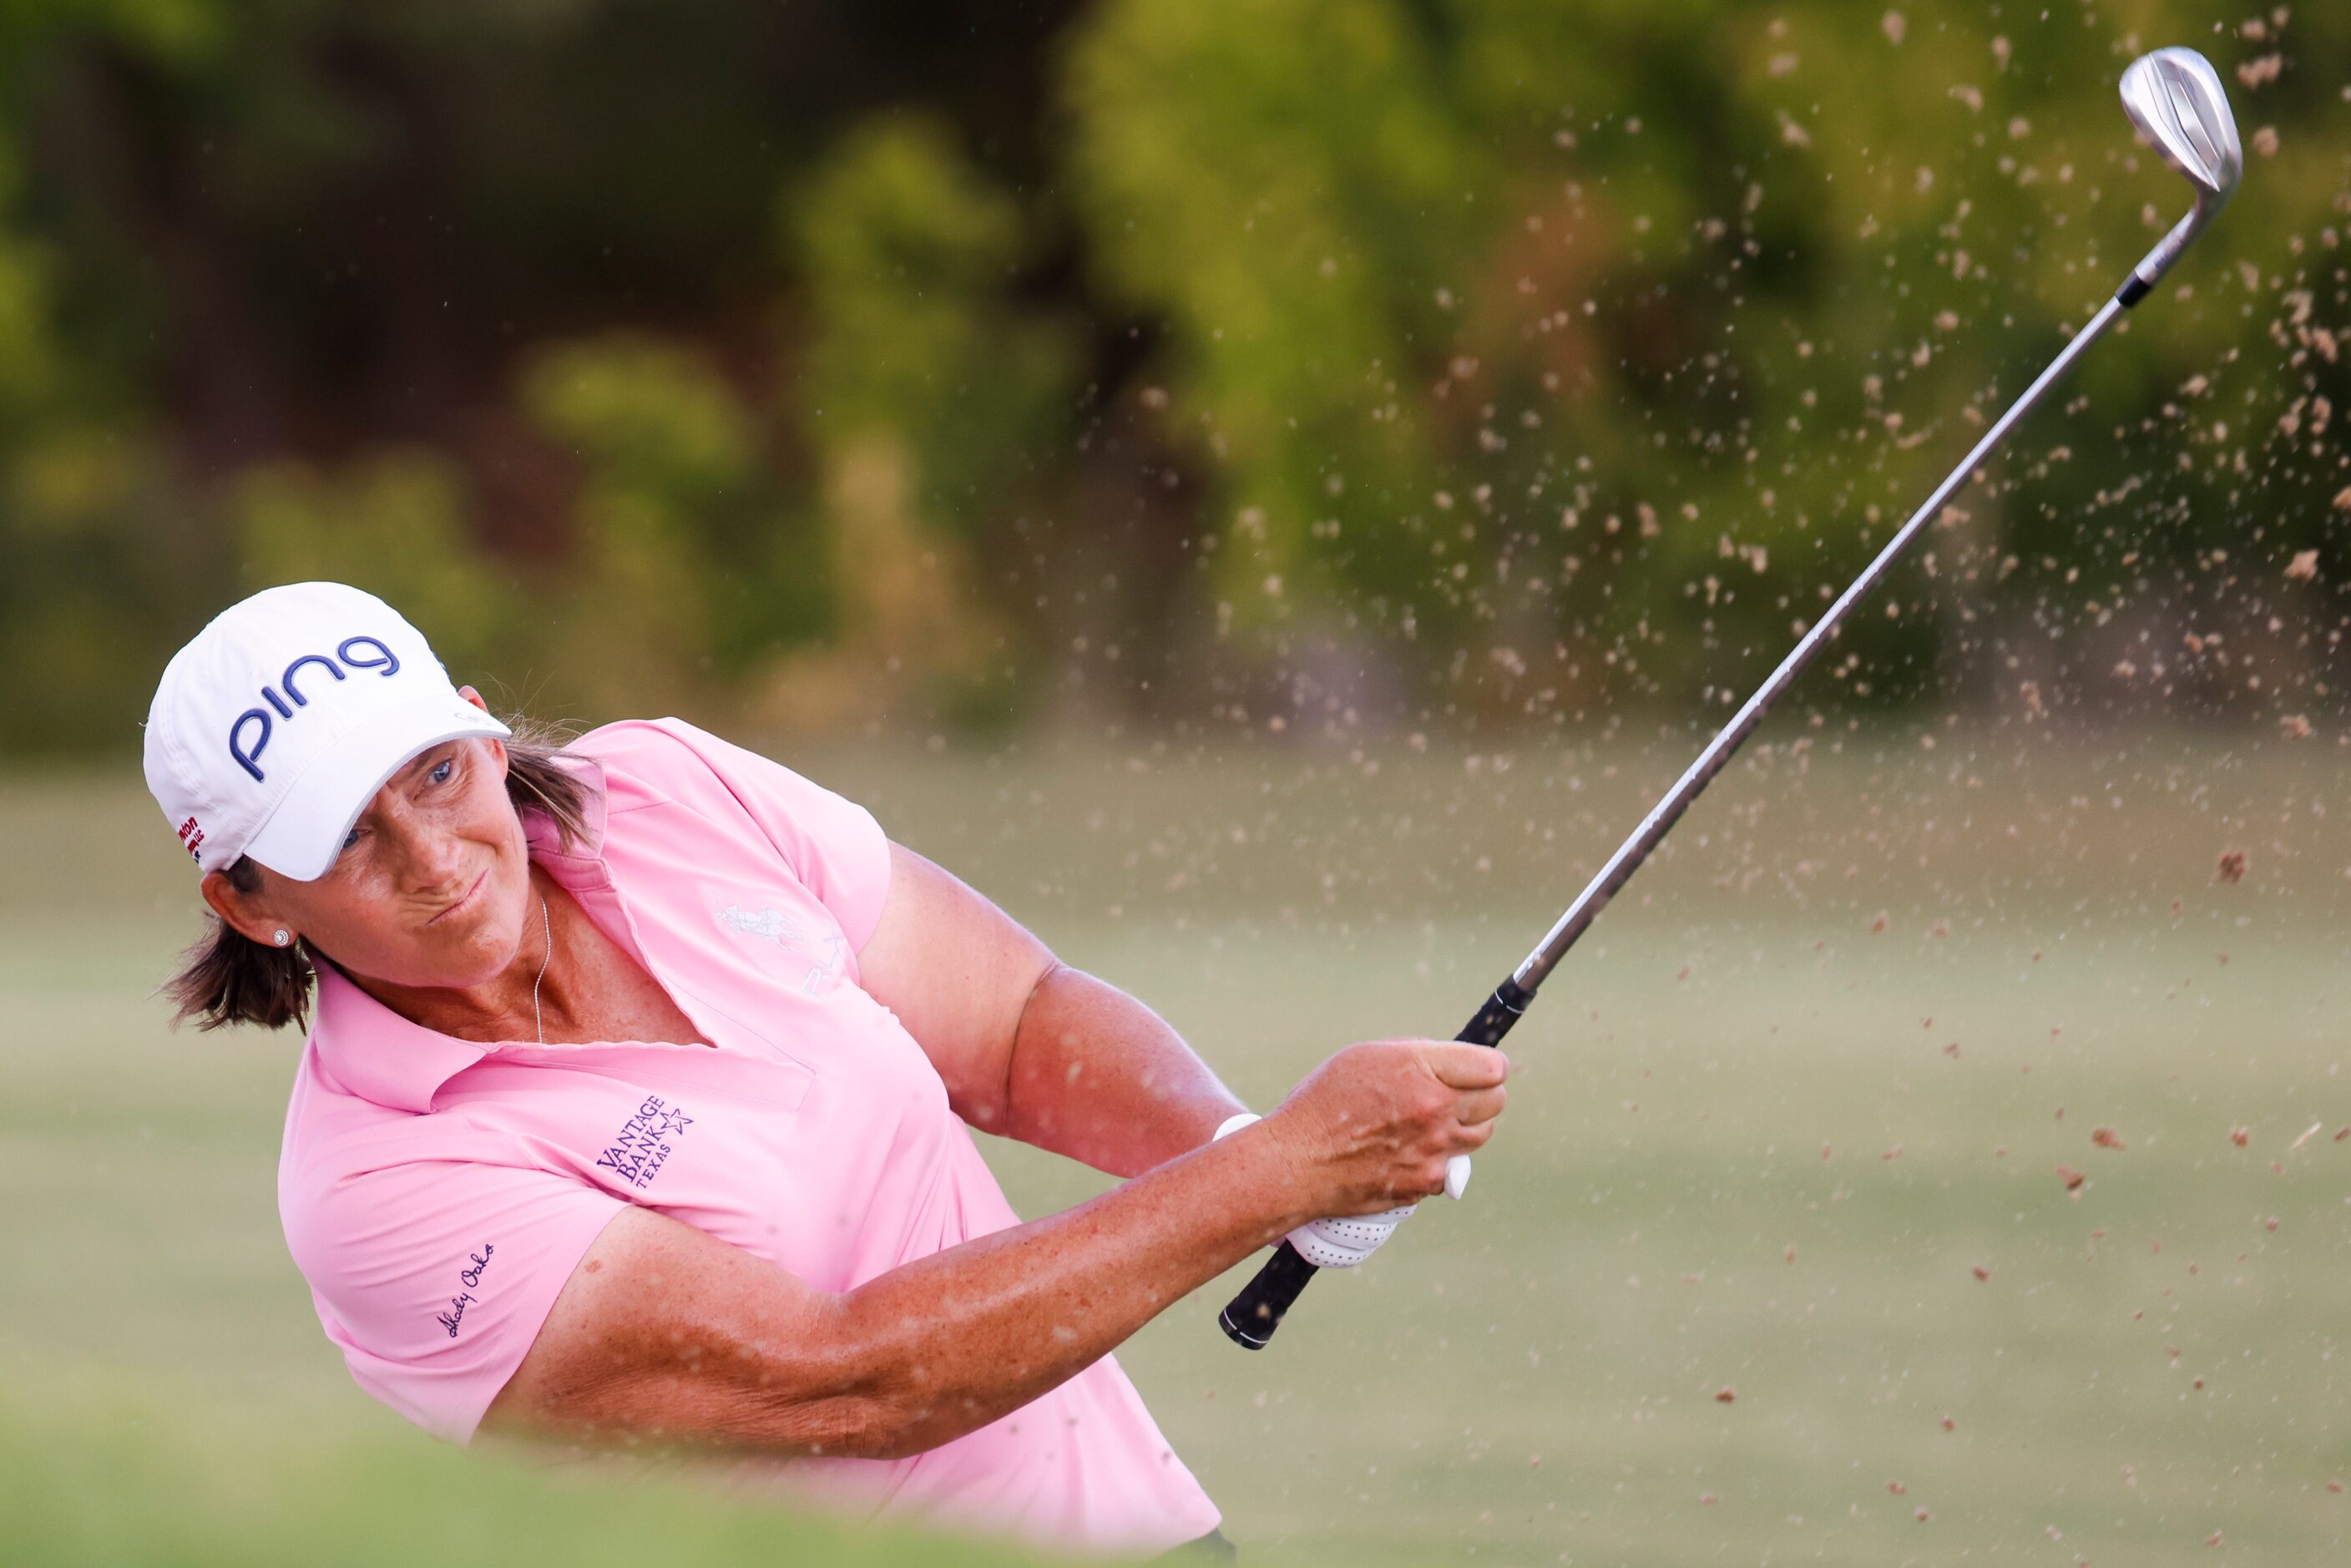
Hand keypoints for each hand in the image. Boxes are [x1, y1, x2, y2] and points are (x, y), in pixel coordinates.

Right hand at [1261, 1040, 1508, 1220]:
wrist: (1298, 1162)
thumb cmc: (1324, 1103)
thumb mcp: (1367, 1056)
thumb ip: (1419, 1057)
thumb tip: (1454, 1062)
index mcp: (1421, 1071)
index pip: (1493, 1068)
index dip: (1488, 1067)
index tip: (1478, 1070)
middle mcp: (1434, 1110)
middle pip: (1495, 1101)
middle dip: (1482, 1094)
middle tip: (1457, 1094)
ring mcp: (1434, 1150)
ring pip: (1481, 1134)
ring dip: (1465, 1126)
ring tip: (1432, 1122)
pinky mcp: (1427, 1182)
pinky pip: (1453, 1167)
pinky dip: (1440, 1159)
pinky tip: (1410, 1151)